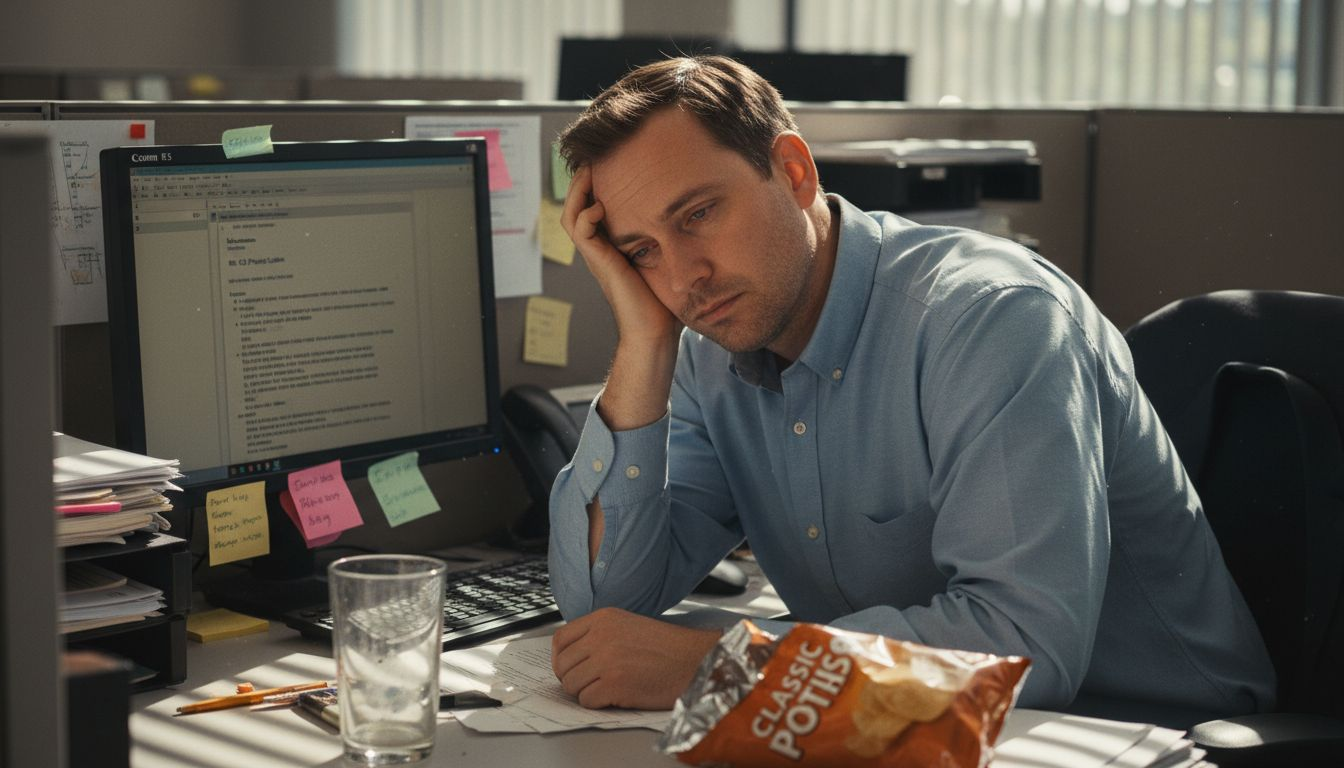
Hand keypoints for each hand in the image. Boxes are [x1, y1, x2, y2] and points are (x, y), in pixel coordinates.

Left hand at [551, 607, 720, 709]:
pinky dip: (597, 703)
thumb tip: (569, 657)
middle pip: (563, 665)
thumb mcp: (627, 625)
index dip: (560, 659)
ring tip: (607, 689)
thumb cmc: (666, 647)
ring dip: (585, 692)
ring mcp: (606, 660)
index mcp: (603, 618)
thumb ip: (598, 634)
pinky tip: (615, 696)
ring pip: (571, 685)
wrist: (695, 660)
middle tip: (591, 684)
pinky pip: (586, 700)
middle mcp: (601, 636)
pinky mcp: (614, 684)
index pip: (560, 639)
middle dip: (573, 679)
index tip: (568, 668)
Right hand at [561, 166, 680, 349]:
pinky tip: (601, 206)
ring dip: (578, 190)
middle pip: (579, 203)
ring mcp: (597, 255)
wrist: (656, 333)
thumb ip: (675, 237)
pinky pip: (579, 231)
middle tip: (598, 155)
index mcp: (615, 244)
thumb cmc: (667, 302)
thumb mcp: (672, 259)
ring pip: (571, 213)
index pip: (597, 204)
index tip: (618, 158)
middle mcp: (602, 247)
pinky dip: (584, 214)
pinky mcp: (599, 262)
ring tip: (592, 170)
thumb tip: (699, 213)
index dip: (601, 182)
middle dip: (585, 178)